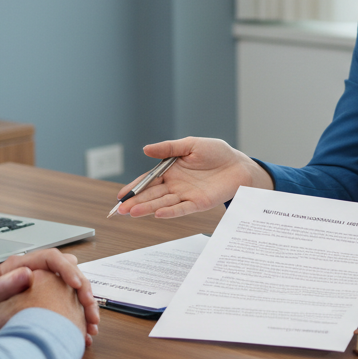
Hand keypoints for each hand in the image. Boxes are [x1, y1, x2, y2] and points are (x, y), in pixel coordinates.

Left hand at [0, 249, 99, 339]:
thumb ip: (0, 285)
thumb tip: (27, 274)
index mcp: (23, 266)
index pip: (52, 259)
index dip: (67, 269)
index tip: (75, 284)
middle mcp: (36, 275)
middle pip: (69, 275)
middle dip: (83, 291)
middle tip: (89, 308)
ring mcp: (43, 290)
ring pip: (74, 294)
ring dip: (86, 308)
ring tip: (92, 325)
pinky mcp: (47, 306)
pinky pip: (70, 309)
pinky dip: (80, 321)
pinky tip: (85, 334)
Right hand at [113, 137, 272, 218]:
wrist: (238, 164)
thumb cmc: (216, 153)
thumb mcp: (190, 144)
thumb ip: (168, 148)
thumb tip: (146, 149)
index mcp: (170, 170)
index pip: (148, 181)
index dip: (134, 187)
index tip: (120, 196)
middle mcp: (175, 185)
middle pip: (151, 195)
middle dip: (135, 202)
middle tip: (119, 210)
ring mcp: (185, 195)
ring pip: (163, 203)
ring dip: (147, 208)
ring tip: (132, 213)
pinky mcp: (198, 203)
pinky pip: (182, 208)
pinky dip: (170, 211)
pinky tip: (158, 213)